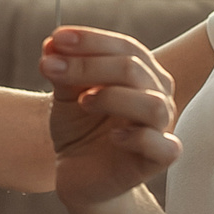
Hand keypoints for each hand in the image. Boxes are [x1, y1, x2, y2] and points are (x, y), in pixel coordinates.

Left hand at [41, 27, 181, 207]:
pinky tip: (113, 137)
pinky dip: (137, 138)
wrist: (79, 175)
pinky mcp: (158, 160)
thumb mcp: (65, 96)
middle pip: (133, 69)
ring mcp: (161, 128)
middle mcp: (158, 95)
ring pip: (152, 104)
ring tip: (83, 102)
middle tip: (51, 68)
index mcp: (142, 73)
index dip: (91, 40)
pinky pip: (162, 146)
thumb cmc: (79, 129)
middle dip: (88, 65)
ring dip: (113, 97)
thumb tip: (52, 45)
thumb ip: (63, 71)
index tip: (57, 39)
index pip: (125, 47)